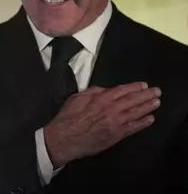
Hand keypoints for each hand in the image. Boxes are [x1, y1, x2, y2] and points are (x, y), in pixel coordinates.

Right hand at [43, 82, 160, 167]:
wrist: (65, 137)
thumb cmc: (68, 116)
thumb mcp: (76, 98)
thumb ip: (92, 92)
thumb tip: (104, 90)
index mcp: (101, 98)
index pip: (122, 90)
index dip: (134, 87)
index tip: (144, 85)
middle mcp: (112, 108)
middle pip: (132, 100)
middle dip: (146, 95)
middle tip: (157, 92)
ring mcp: (116, 122)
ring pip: (136, 112)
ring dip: (147, 107)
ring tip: (157, 102)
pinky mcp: (117, 135)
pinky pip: (133, 128)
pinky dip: (143, 123)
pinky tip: (150, 119)